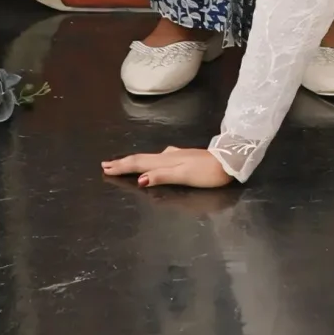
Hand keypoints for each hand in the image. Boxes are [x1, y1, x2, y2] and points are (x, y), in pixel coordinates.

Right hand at [102, 145, 234, 189]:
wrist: (227, 162)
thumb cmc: (206, 173)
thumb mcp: (184, 176)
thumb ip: (162, 176)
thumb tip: (139, 179)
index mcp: (165, 160)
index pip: (138, 163)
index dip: (122, 166)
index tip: (105, 168)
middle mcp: (167, 155)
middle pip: (141, 159)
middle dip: (123, 162)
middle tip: (106, 165)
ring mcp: (174, 155)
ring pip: (148, 158)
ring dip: (133, 161)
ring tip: (122, 163)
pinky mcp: (181, 157)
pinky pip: (157, 159)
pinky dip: (147, 162)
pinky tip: (151, 162)